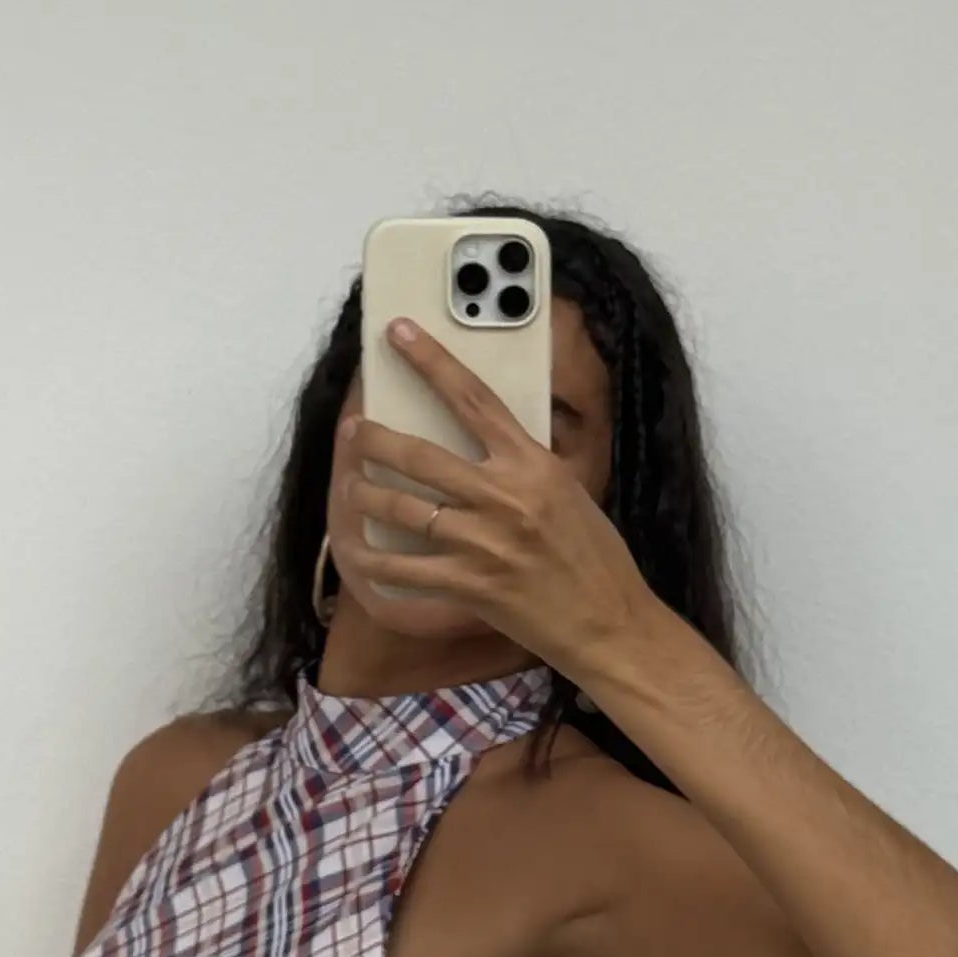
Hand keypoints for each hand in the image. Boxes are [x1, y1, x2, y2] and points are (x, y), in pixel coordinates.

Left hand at [330, 317, 655, 678]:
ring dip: (364, 494)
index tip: (399, 334)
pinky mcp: (470, 586)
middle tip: (352, 430)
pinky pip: (405, 571)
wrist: (608, 622)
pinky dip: (376, 563)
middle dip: (374, 438)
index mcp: (532, 463)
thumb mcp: (567, 492)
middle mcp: (504, 496)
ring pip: (402, 508)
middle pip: (419, 454)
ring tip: (349, 487)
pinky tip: (359, 555)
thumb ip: (523, 465)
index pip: (472, 399)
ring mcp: (483, 543)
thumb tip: (484, 444)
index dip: (430, 361)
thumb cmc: (595, 558)